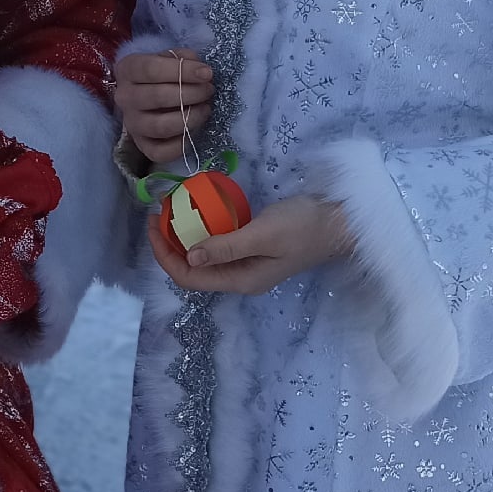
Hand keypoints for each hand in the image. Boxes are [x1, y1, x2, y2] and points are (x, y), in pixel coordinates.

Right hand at [113, 47, 213, 164]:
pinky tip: (195, 130)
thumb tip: (200, 71)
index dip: (182, 71)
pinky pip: (161, 152)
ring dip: (189, 118)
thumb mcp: (170, 58)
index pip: (151, 69)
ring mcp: (132, 124)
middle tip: (209, 90)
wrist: (148, 94)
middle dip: (191, 93)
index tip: (207, 73)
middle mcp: (124, 97)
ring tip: (205, 109)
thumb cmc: (162, 74)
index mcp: (128, 69)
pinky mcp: (142, 145)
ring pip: (160, 126)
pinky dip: (182, 144)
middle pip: (157, 97)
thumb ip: (184, 58)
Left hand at [147, 194, 352, 296]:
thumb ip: (227, 246)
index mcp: (240, 280)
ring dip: (185, 237)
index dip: (165, 255)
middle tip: (157, 214)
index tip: (153, 225)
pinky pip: (219, 243)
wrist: (339, 223)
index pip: (189, 276)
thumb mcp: (263, 235)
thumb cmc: (304, 227)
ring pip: (204, 256)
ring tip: (171, 211)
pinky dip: (203, 230)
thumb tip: (190, 256)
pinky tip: (198, 212)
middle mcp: (240, 277)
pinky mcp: (253, 248)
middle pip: (193, 268)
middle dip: (170, 245)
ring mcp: (247, 263)